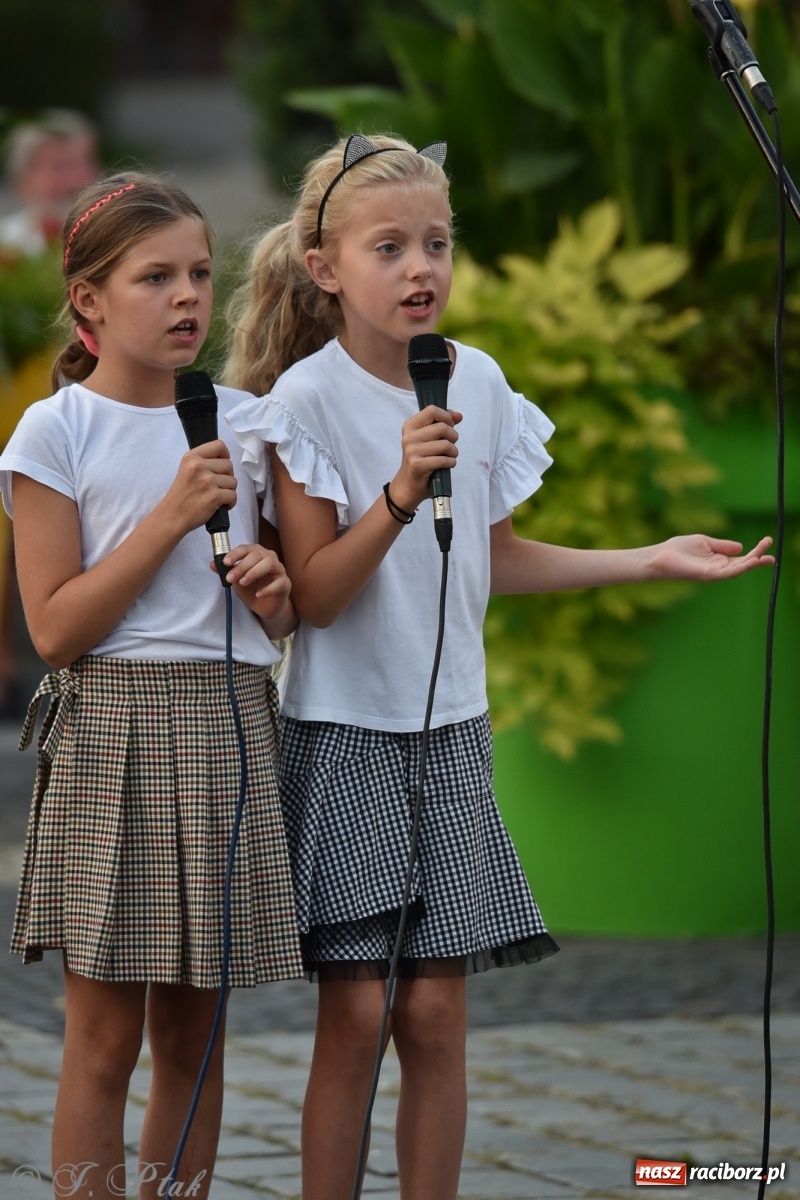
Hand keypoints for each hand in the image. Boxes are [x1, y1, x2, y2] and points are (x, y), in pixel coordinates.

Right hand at [165, 441, 237, 534]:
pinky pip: (233, 495)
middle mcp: (199, 466)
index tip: (221, 465)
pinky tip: (220, 505)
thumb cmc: (181, 495)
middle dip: (227, 476)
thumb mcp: (186, 470)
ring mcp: (207, 481)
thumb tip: (224, 460)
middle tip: (217, 485)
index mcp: (191, 457)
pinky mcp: (214, 496)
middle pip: (229, 465)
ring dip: (228, 490)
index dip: (225, 455)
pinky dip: (230, 502)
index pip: (219, 445)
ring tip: (216, 496)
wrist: (172, 516)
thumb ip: (203, 462)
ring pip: (233, 481)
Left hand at [217, 543, 295, 634]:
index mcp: (257, 554)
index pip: (247, 548)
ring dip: (254, 572)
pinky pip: (279, 582)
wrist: (265, 607)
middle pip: (257, 555)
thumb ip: (226, 571)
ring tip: (243, 583)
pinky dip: (268, 588)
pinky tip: (258, 594)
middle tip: (230, 578)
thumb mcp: (236, 580)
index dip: (236, 554)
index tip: (225, 562)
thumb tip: (212, 564)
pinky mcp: (286, 584)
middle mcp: (270, 558)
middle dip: (242, 566)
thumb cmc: (252, 589)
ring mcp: (279, 570)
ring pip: (270, 563)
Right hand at [390, 405, 461, 511]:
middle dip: (453, 437)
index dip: (446, 416)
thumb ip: (442, 424)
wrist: (408, 485)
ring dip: (453, 452)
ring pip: (446, 444)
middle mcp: (409, 437)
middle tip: (450, 446)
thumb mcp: (427, 439)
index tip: (450, 425)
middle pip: (442, 427)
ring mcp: (412, 451)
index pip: (432, 410)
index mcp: (410, 426)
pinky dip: (451, 463)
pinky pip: (444, 460)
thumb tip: (458, 416)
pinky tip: (446, 465)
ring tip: (449, 456)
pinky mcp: (418, 465)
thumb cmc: (420, 460)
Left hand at [651, 534, 774, 581]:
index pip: (741, 557)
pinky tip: (750, 562)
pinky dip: (740, 568)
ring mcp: (713, 573)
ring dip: (752, 563)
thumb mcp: (705, 542)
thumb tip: (741, 547)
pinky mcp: (707, 575)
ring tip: (765, 557)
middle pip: (743, 564)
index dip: (755, 551)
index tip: (767, 540)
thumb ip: (722, 545)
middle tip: (771, 547)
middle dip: (758, 557)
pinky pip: (727, 573)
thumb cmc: (678, 549)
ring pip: (738, 570)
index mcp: (718, 560)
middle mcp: (718, 569)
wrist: (660, 556)